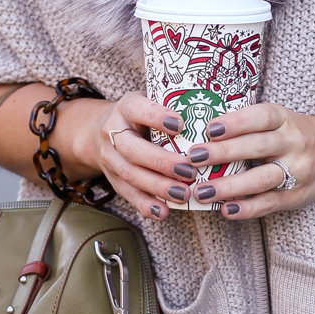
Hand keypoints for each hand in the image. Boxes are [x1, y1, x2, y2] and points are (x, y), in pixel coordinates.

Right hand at [56, 90, 186, 221]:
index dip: (156, 116)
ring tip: (183, 194)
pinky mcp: (113, 179)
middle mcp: (112, 133)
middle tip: (189, 171)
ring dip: (158, 187)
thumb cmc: (140, 116)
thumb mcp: (150, 101)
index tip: (180, 124)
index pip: (137, 109)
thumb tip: (211, 114)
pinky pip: (128, 194)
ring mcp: (111, 158)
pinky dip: (146, 205)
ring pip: (131, 175)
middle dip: (162, 162)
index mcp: (125, 108)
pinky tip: (164, 212)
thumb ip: (172, 105)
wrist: (103, 131)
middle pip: (132, 149)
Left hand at [155, 98, 314, 221]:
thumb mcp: (278, 119)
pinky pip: (269, 203)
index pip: (261, 117)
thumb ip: (247, 125)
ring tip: (201, 192)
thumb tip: (199, 133)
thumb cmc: (291, 134)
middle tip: (193, 158)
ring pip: (262, 179)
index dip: (236, 122)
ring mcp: (297, 170)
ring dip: (229, 186)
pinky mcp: (297, 195)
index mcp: (285, 119)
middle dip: (223, 153)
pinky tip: (225, 210)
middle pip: (258, 147)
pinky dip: (247, 208)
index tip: (209, 128)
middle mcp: (294, 143)